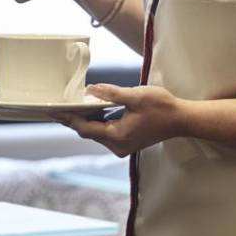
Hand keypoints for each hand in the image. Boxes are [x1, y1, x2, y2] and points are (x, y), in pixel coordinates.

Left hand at [52, 84, 187, 156]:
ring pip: (97, 133)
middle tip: (59, 105)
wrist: (182, 120)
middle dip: (75, 118)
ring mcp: (123, 146)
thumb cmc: (162, 108)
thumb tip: (90, 90)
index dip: (68, 118)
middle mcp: (118, 145)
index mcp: (118, 136)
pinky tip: (93, 109)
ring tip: (73, 105)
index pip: (85, 128)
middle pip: (89, 132)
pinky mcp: (127, 142)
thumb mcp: (135, 95)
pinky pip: (106, 132)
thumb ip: (111, 93)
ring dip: (87, 119)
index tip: (53, 111)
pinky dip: (98, 121)